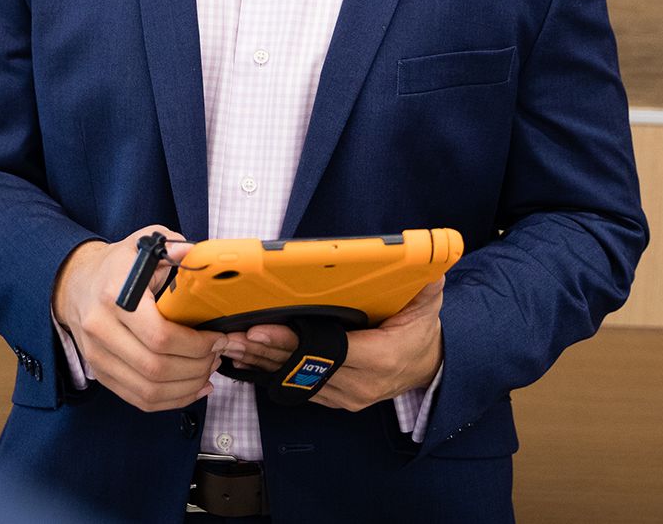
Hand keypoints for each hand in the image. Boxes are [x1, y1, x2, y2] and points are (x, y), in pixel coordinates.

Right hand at [52, 226, 226, 412]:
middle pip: (156, 368)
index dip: (196, 344)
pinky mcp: (100, 373)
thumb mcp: (144, 243)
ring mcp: (98, 356)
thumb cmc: (118, 264)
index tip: (218, 338)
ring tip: (208, 372)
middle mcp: (102, 330)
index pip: (160, 336)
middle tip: (218, 356)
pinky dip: (169, 400)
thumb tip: (199, 255)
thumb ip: (174, 247)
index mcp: (116, 296)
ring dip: (186, 388)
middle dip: (196, 367)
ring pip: (147, 390)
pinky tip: (192, 389)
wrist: (76, 283)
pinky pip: (137, 399)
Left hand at [222, 279, 444, 411]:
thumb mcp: (428, 307)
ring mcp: (346, 396)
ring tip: (231, 348)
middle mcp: (359, 384)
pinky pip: (301, 387)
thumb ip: (426, 286)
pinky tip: (250, 361)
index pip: (327, 351)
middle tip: (232, 337)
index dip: (291, 343)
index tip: (261, 330)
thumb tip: (431, 264)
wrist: (427, 369)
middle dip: (264, 352)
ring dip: (262, 364)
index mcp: (379, 358)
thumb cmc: (422, 334)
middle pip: (303, 368)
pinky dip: (273, 373)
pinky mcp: (336, 399)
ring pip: (296, 380)